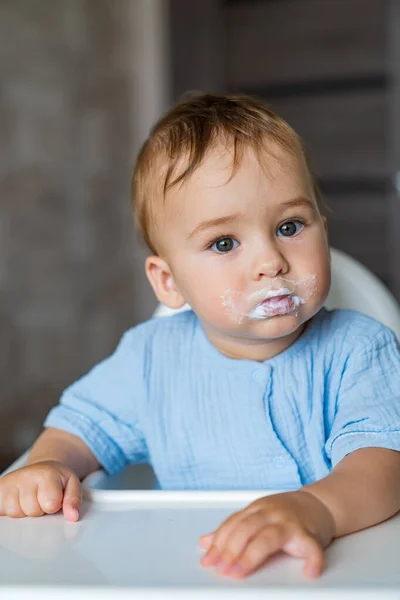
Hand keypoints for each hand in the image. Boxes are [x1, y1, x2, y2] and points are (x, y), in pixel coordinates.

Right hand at [0, 461, 81, 520]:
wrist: (41, 468)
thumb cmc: (56, 478)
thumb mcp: (72, 484)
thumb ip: (74, 499)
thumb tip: (73, 516)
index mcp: (46, 474)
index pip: (50, 504)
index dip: (55, 505)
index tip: (55, 497)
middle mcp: (25, 476)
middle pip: (33, 511)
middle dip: (40, 509)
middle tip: (42, 498)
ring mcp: (10, 483)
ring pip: (16, 513)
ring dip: (25, 510)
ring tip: (31, 499)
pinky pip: (3, 511)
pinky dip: (12, 510)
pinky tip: (19, 501)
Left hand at [199, 490, 334, 578]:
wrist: (318, 504)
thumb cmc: (285, 513)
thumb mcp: (257, 515)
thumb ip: (233, 528)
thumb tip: (205, 542)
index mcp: (257, 509)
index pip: (233, 524)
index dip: (219, 542)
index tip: (209, 560)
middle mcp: (272, 513)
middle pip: (247, 528)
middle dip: (231, 549)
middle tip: (222, 568)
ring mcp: (290, 523)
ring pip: (270, 536)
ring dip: (252, 555)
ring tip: (241, 571)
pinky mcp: (310, 534)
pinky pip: (312, 547)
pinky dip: (312, 560)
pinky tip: (307, 572)